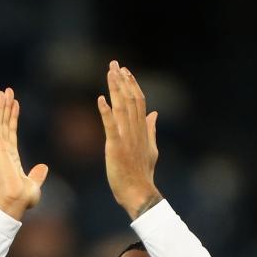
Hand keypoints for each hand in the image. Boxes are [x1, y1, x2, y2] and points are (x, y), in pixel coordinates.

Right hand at [0, 87, 48, 220]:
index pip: (11, 133)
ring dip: (0, 107)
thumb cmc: (23, 199)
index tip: (15, 105)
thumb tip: (44, 167)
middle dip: (5, 107)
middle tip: (6, 91)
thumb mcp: (34, 185)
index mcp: (11, 158)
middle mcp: (3, 152)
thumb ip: (37, 175)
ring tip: (2, 92)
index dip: (12, 118)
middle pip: (4, 124)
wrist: (15, 201)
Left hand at [97, 61, 161, 218]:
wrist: (139, 192)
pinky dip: (106, 112)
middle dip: (123, 80)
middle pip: (131, 99)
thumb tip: (155, 114)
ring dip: (116, 89)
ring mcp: (126, 138)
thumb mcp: (151, 149)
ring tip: (110, 73)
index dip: (132, 84)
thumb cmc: (142, 174)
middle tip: (114, 64)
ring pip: (122, 107)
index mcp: (143, 130)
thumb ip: (151, 130)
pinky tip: (101, 99)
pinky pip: (111, 126)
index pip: (139, 101)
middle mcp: (136, 131)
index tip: (125, 71)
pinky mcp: (116, 147)